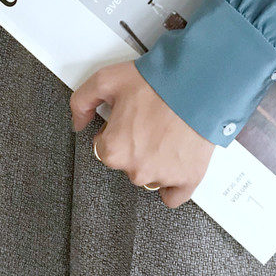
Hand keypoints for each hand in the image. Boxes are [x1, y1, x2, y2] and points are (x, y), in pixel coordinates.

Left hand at [70, 61, 214, 207]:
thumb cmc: (158, 82)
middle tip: (150, 121)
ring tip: (167, 134)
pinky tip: (174, 164)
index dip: (116, 129)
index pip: (104, 147)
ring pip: (149, 175)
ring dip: (154, 160)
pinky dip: (173, 184)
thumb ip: (82, 102)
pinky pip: (173, 195)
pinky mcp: (187, 178)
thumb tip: (78, 121)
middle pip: (127, 163)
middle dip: (136, 145)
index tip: (129, 118)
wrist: (197, 84)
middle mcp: (135, 168)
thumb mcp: (107, 79)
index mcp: (113, 149)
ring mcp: (162, 176)